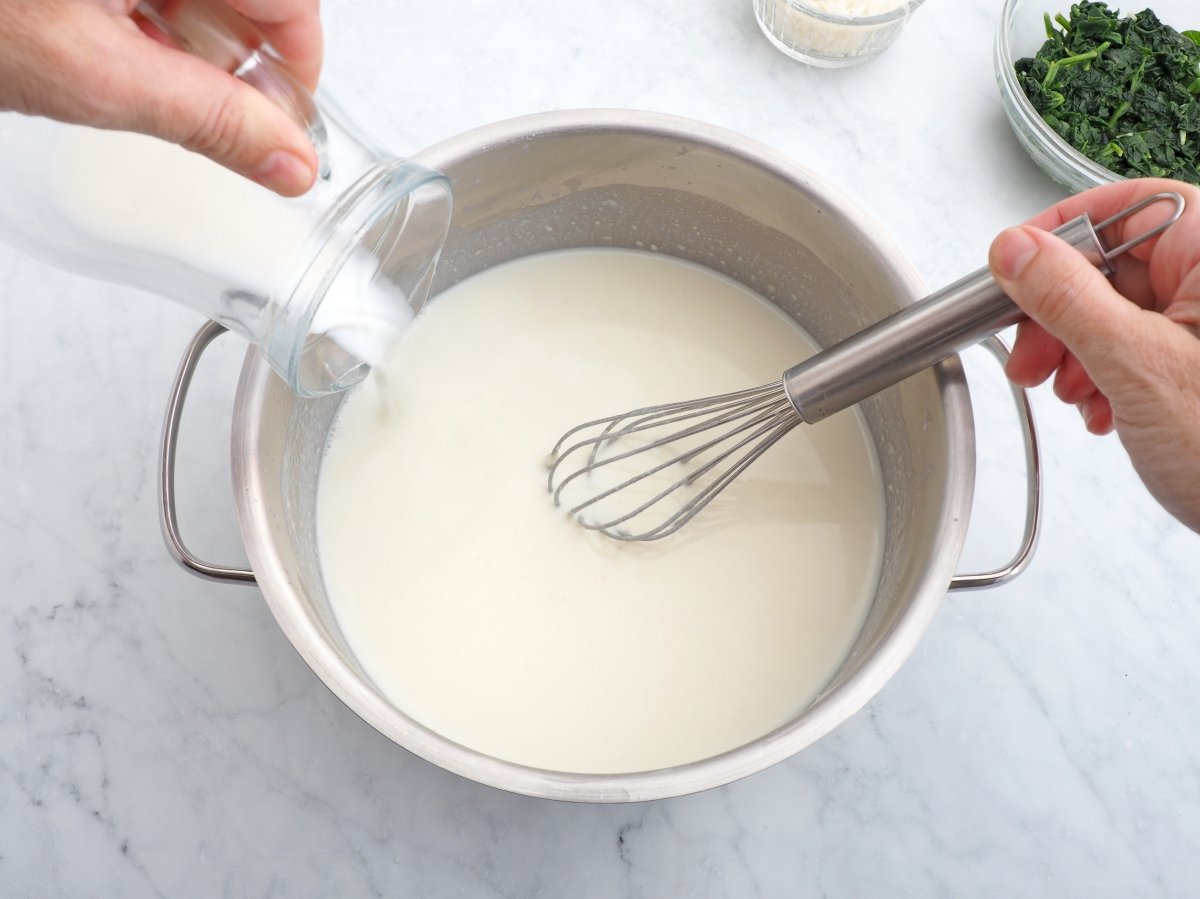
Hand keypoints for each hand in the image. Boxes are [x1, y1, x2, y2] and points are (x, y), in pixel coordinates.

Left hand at [0, 0, 321, 195]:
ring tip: (130, 66)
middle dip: (234, 54)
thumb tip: (289, 161)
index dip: (296, 70)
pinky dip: (144, 10)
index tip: (281, 124)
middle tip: (203, 106)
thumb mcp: (91, 76)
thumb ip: (208, 120)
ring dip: (186, 33)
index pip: (291, 1)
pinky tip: (104, 32)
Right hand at [989, 178, 1199, 532]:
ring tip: (1072, 392)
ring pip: (1118, 309)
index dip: (1058, 235)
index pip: (1122, 207)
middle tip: (1032, 354)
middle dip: (1059, 314)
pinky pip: (1136, 345)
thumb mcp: (1136, 366)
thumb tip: (1015, 250)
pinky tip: (1102, 408)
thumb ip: (1066, 299)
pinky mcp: (1199, 361)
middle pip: (1112, 263)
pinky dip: (1105, 375)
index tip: (1013, 270)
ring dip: (1077, 352)